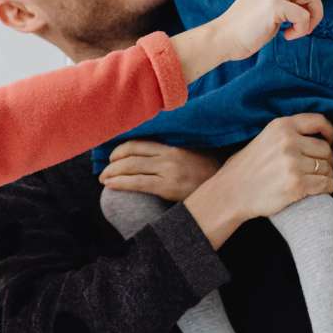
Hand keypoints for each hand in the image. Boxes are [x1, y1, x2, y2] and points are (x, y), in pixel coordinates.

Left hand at [99, 141, 219, 201]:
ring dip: (112, 173)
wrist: (228, 189)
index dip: (121, 149)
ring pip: (131, 167)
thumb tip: (154, 157)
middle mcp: (169, 156)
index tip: (112, 157)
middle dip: (113, 162)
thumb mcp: (194, 156)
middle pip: (132, 154)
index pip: (140, 143)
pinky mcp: (169, 187)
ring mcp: (169, 171)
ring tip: (104, 179)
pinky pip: (138, 183)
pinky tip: (111, 185)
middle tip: (104, 171)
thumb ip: (175, 153)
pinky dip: (120, 183)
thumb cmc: (211, 175)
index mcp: (174, 146)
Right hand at [183, 114, 332, 241]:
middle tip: (320, 168)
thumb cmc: (247, 168)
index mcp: (281, 126)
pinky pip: (326, 183)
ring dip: (326, 175)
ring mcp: (293, 163)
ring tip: (317, 180)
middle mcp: (289, 141)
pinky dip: (328, 187)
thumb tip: (319, 137)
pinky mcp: (297, 184)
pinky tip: (321, 189)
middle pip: (325, 149)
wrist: (231, 193)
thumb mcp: (264, 139)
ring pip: (327, 167)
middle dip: (327, 160)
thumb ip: (288, 134)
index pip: (319, 121)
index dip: (330, 132)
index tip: (331, 141)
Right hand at [217, 0, 324, 52]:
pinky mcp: (275, 6)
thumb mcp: (265, 0)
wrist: (224, 37)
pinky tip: (287, 36)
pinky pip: (304, 16)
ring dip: (312, 17)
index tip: (306, 6)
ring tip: (298, 29)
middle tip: (306, 17)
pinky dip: (301, 29)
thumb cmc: (246, 25)